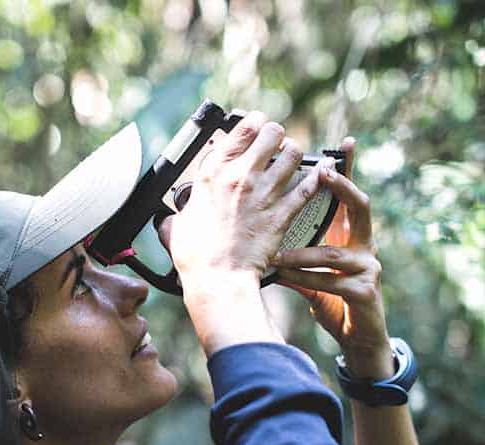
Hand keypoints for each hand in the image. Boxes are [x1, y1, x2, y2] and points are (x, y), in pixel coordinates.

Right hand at [157, 112, 333, 296]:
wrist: (219, 280)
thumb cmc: (197, 258)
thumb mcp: (179, 227)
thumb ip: (178, 215)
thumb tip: (167, 220)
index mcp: (213, 175)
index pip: (240, 129)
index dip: (252, 123)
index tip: (254, 127)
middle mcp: (241, 177)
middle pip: (272, 133)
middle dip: (275, 135)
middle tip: (274, 144)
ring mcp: (264, 194)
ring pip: (293, 154)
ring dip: (293, 154)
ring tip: (290, 160)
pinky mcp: (282, 214)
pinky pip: (308, 187)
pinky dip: (316, 179)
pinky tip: (317, 176)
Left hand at [273, 138, 393, 378]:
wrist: (357, 337)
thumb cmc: (334, 300)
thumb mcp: (313, 274)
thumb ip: (295, 257)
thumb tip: (262, 241)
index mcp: (351, 236)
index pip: (351, 197)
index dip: (349, 170)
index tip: (345, 143)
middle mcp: (365, 245)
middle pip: (360, 207)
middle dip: (342, 188)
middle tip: (323, 172)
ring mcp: (368, 267)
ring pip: (333, 252)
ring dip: (302, 253)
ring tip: (276, 253)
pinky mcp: (364, 291)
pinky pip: (330, 281)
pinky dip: (304, 280)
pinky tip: (284, 278)